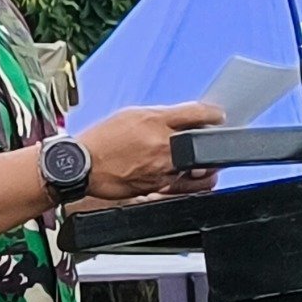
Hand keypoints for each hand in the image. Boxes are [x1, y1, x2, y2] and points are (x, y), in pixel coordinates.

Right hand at [77, 103, 224, 200]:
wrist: (82, 165)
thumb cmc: (102, 140)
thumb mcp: (130, 115)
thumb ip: (159, 116)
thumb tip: (179, 119)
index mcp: (156, 121)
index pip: (197, 113)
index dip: (214, 114)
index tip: (219, 116)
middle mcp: (162, 144)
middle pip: (203, 144)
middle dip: (209, 143)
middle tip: (208, 139)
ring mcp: (161, 168)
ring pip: (195, 168)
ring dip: (199, 164)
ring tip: (189, 159)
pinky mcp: (156, 187)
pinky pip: (179, 184)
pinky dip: (181, 178)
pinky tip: (170, 172)